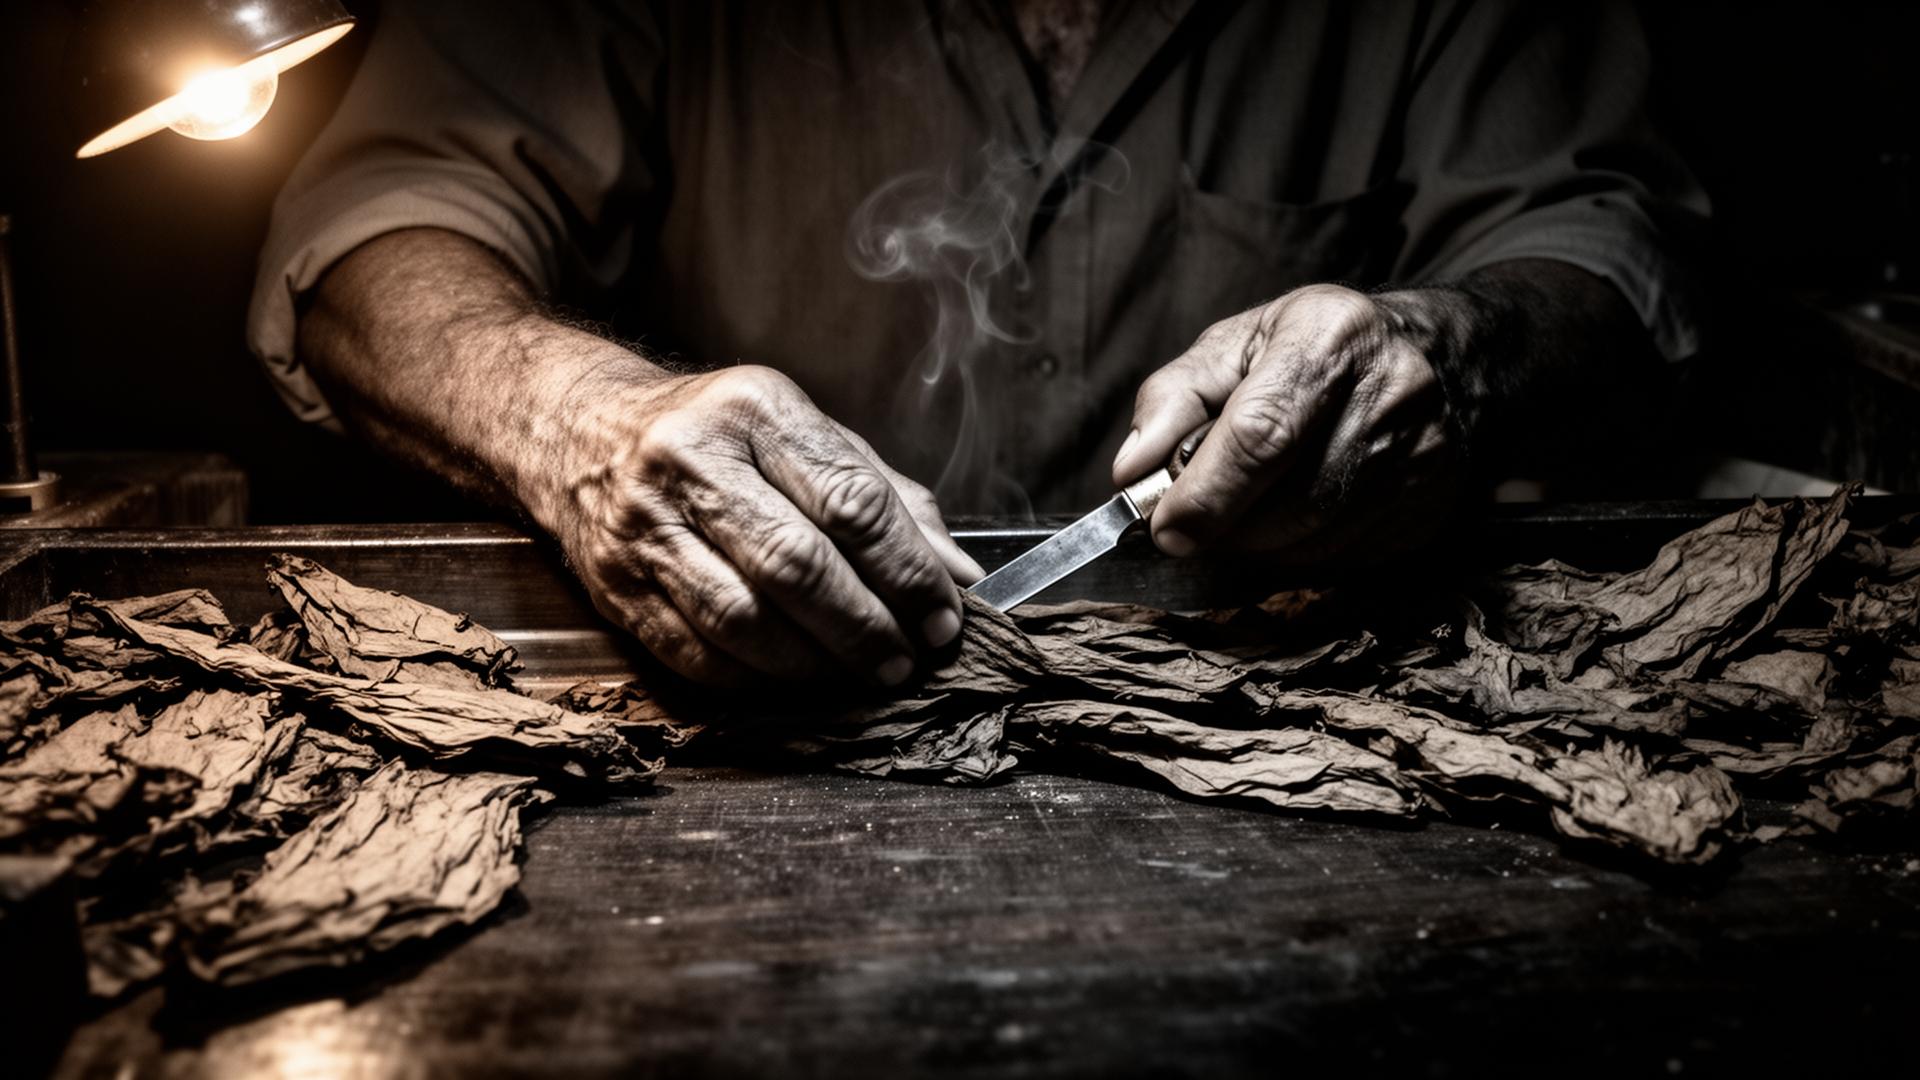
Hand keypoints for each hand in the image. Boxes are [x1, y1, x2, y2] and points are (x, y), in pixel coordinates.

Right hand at [551, 365, 983, 686]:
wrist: (579, 431)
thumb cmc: (718, 436)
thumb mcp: (805, 436)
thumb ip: (888, 500)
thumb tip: (960, 575)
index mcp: (755, 409)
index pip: (850, 500)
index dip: (908, 572)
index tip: (944, 619)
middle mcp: (692, 459)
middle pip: (796, 565)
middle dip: (866, 627)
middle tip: (906, 661)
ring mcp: (644, 525)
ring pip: (744, 618)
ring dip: (816, 664)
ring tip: (860, 676)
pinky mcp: (614, 585)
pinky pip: (697, 652)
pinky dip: (759, 679)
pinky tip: (797, 679)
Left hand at [1113, 284, 1459, 561]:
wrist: (1437, 359)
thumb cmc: (1312, 350)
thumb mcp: (1235, 346)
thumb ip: (1173, 400)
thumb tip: (1132, 471)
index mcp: (1330, 335)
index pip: (1262, 433)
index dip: (1206, 492)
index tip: (1166, 527)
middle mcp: (1390, 392)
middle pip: (1288, 501)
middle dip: (1225, 525)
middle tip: (1192, 520)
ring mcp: (1424, 456)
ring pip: (1314, 540)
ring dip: (1257, 544)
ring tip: (1242, 510)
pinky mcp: (1431, 508)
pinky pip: (1344, 558)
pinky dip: (1298, 553)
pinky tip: (1291, 518)